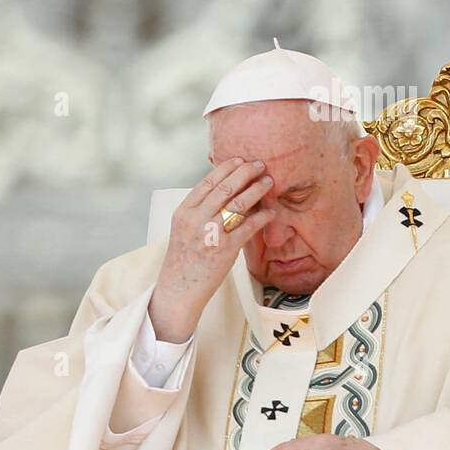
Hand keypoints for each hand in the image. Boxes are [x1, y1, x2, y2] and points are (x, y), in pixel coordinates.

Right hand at [148, 158, 274, 341]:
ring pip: (238, 203)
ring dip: (257, 189)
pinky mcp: (225, 249)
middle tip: (259, 164)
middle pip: (225, 188)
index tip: (239, 160)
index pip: (207, 182)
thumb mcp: (183, 229)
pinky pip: (248, 227)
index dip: (225, 168)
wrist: (179, 290)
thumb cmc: (184, 260)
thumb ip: (198, 210)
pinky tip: (271, 212)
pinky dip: (262, 217)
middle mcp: (195, 219)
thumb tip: (222, 191)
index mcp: (183, 212)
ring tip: (268, 182)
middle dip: (245, 173)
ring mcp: (210, 233)